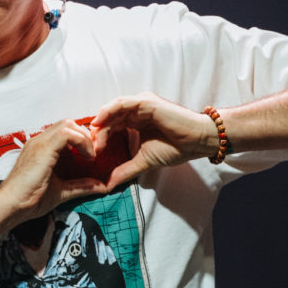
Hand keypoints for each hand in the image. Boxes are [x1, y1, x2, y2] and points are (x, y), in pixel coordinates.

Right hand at [0, 120, 109, 224]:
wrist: (11, 205)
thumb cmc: (29, 200)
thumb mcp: (61, 191)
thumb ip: (80, 186)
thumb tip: (101, 187)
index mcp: (41, 148)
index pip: (64, 131)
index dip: (81, 139)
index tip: (90, 155)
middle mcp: (39, 141)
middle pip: (67, 123)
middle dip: (84, 135)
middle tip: (93, 154)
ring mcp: (39, 143)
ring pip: (67, 124)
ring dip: (83, 137)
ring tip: (90, 156)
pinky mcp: (42, 149)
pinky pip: (66, 134)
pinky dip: (81, 141)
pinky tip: (86, 157)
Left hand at [91, 92, 217, 187]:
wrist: (196, 142)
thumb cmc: (175, 148)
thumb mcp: (144, 161)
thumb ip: (125, 170)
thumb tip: (108, 185)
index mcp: (135, 121)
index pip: (111, 126)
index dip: (100, 138)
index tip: (93, 153)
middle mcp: (136, 111)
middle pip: (109, 118)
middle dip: (98, 132)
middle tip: (90, 147)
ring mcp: (141, 105)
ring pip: (113, 110)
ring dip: (101, 122)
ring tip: (94, 136)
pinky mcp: (146, 102)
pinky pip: (122, 103)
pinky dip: (109, 111)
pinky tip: (100, 122)